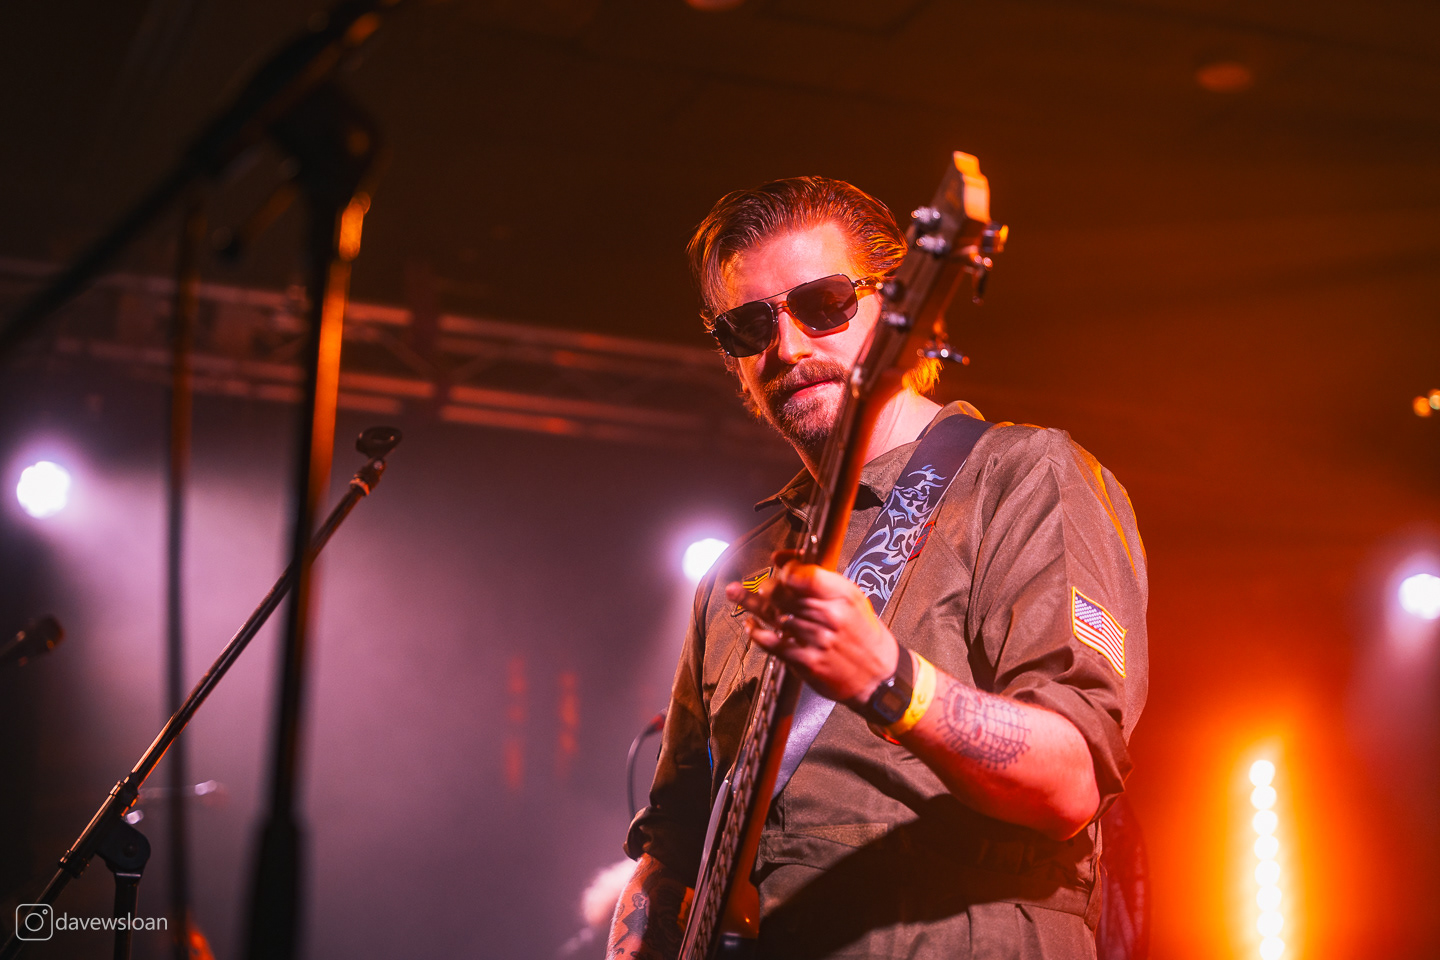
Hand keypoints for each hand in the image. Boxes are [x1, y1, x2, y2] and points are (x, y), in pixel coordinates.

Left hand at [723, 552, 899, 703]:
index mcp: (843, 597)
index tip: (777, 567)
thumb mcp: (852, 598)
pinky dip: (757, 633)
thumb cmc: (863, 634)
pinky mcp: (807, 663)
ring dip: (752, 605)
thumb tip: (781, 558)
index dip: (786, 569)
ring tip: (736, 594)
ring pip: (775, 617)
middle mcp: (830, 617)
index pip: (807, 575)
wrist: (880, 677)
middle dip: (763, 588)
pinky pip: (774, 644)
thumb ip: (817, 578)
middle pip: (785, 595)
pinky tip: (750, 625)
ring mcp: (817, 641)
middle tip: (750, 586)